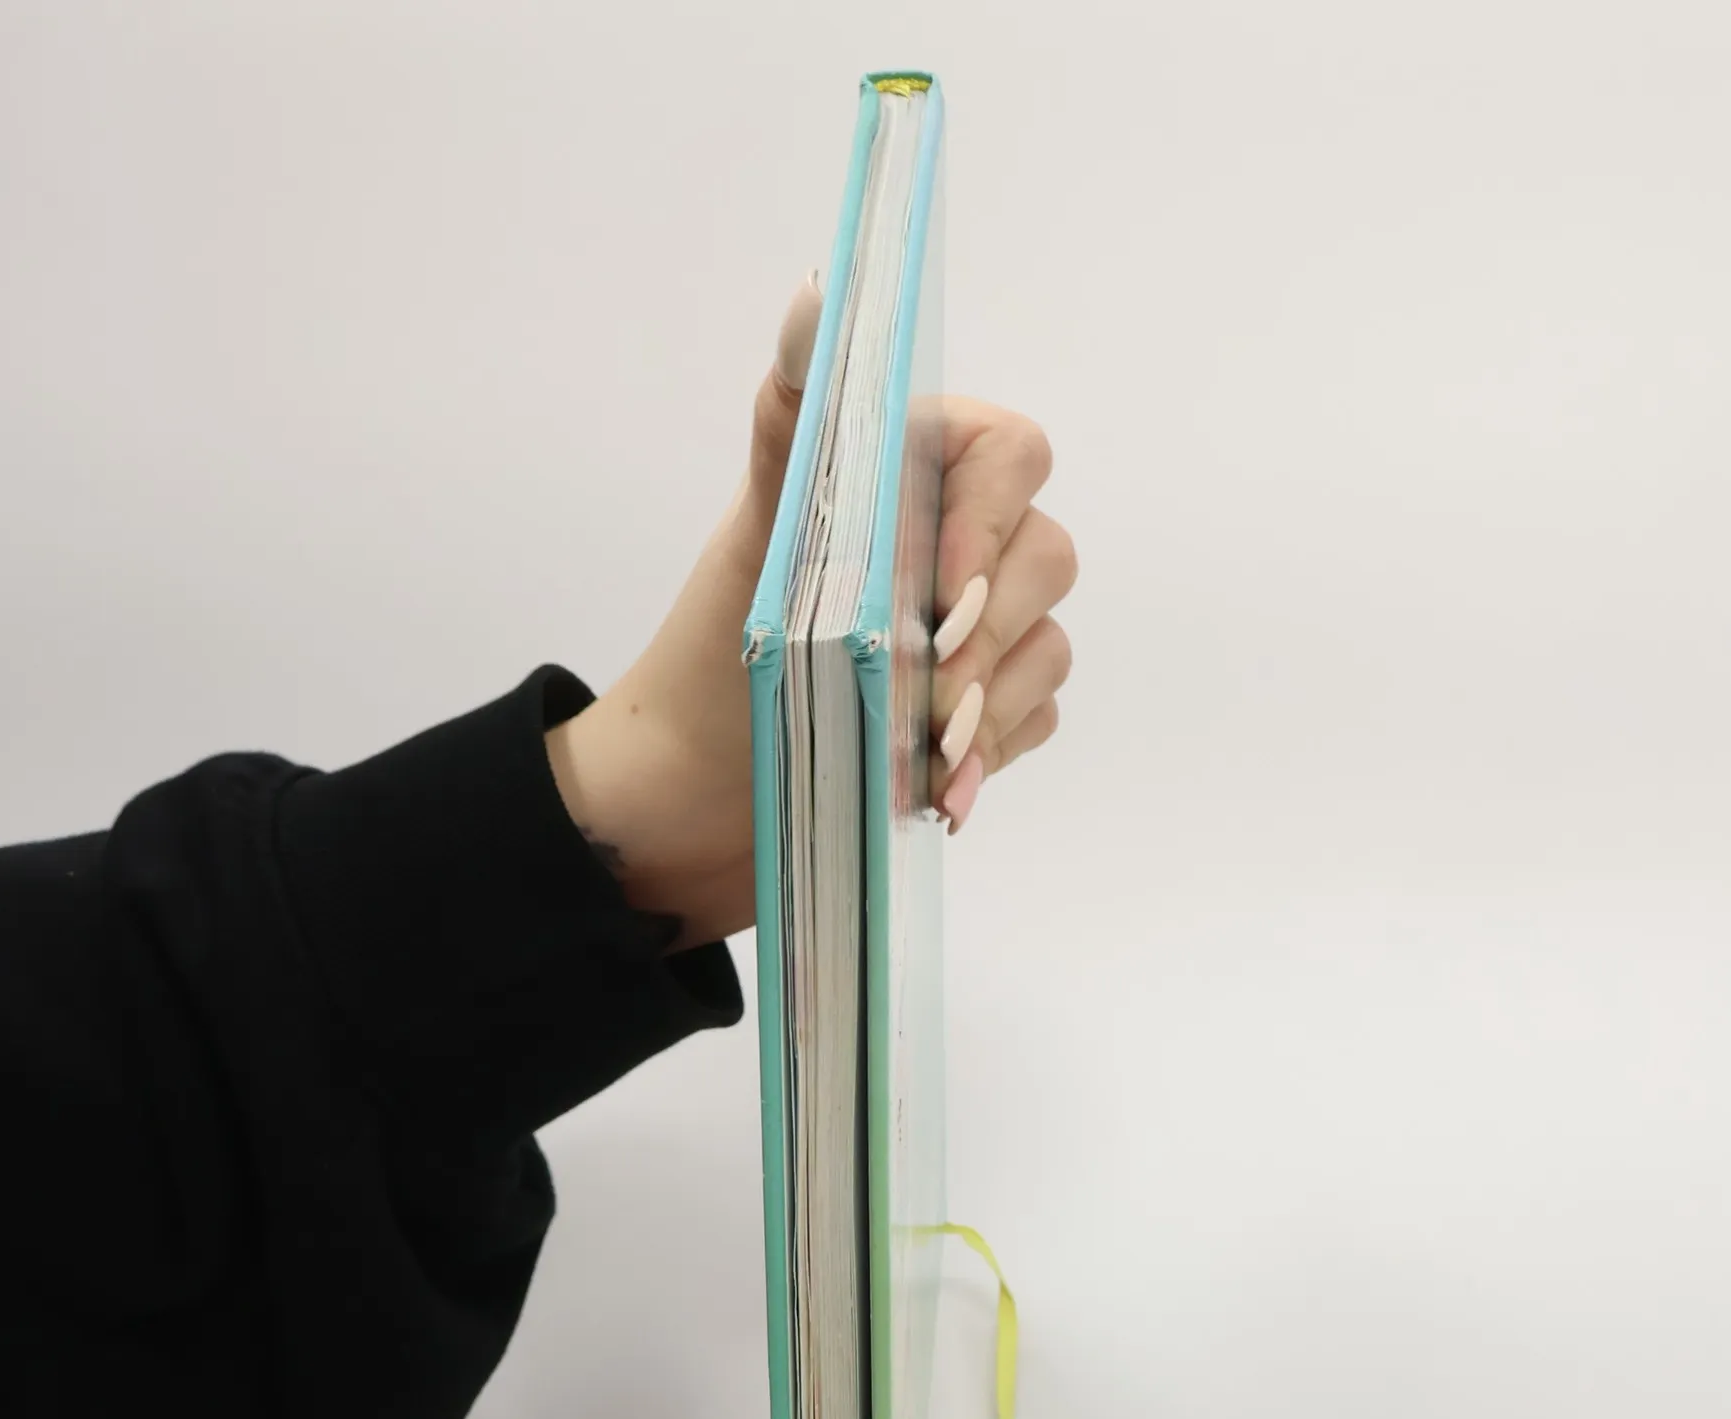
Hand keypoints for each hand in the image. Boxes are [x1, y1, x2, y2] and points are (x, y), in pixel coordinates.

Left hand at [546, 277, 1076, 949]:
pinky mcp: (975, 720)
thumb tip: (819, 297)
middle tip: (921, 691)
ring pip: (1046, 647)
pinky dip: (988, 756)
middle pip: (1045, 555)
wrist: (684, 810)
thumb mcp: (753, 546)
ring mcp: (968, 640)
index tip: (941, 588)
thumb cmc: (707, 671)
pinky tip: (935, 792)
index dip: (992, 516)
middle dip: (986, 632)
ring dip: (986, 706)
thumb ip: (798, 425)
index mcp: (901, 486)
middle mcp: (947, 551)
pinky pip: (1031, 721)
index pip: (1009, 455)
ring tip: (919, 758)